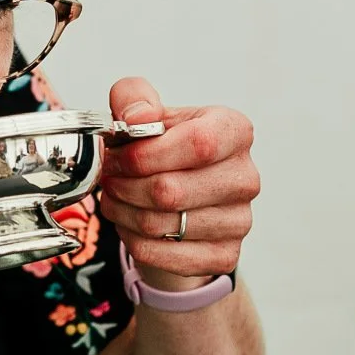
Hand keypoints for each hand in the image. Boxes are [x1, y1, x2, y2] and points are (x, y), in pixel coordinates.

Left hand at [98, 77, 257, 288]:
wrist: (178, 194)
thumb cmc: (164, 148)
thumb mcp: (145, 112)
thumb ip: (133, 97)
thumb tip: (137, 117)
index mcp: (235, 132)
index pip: (198, 143)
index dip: (146, 154)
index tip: (117, 157)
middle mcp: (246, 178)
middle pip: (170, 191)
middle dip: (124, 185)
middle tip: (109, 179)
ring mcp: (240, 221)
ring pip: (160, 225)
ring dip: (123, 212)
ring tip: (116, 197)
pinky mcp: (225, 256)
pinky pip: (161, 254)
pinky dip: (132, 240)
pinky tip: (129, 222)